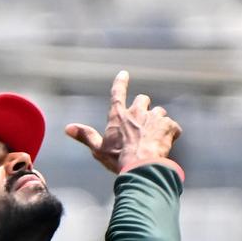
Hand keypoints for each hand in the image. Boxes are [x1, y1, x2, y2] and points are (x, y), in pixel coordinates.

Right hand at [64, 70, 182, 173]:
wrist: (142, 166)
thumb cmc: (118, 159)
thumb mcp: (98, 149)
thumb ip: (85, 136)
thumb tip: (68, 128)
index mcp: (118, 116)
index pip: (117, 93)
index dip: (121, 83)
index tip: (124, 74)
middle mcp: (137, 112)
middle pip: (143, 100)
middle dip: (144, 108)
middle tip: (144, 123)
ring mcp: (154, 118)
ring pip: (160, 112)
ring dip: (159, 121)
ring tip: (156, 136)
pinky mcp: (169, 126)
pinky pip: (173, 126)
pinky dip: (172, 133)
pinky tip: (167, 144)